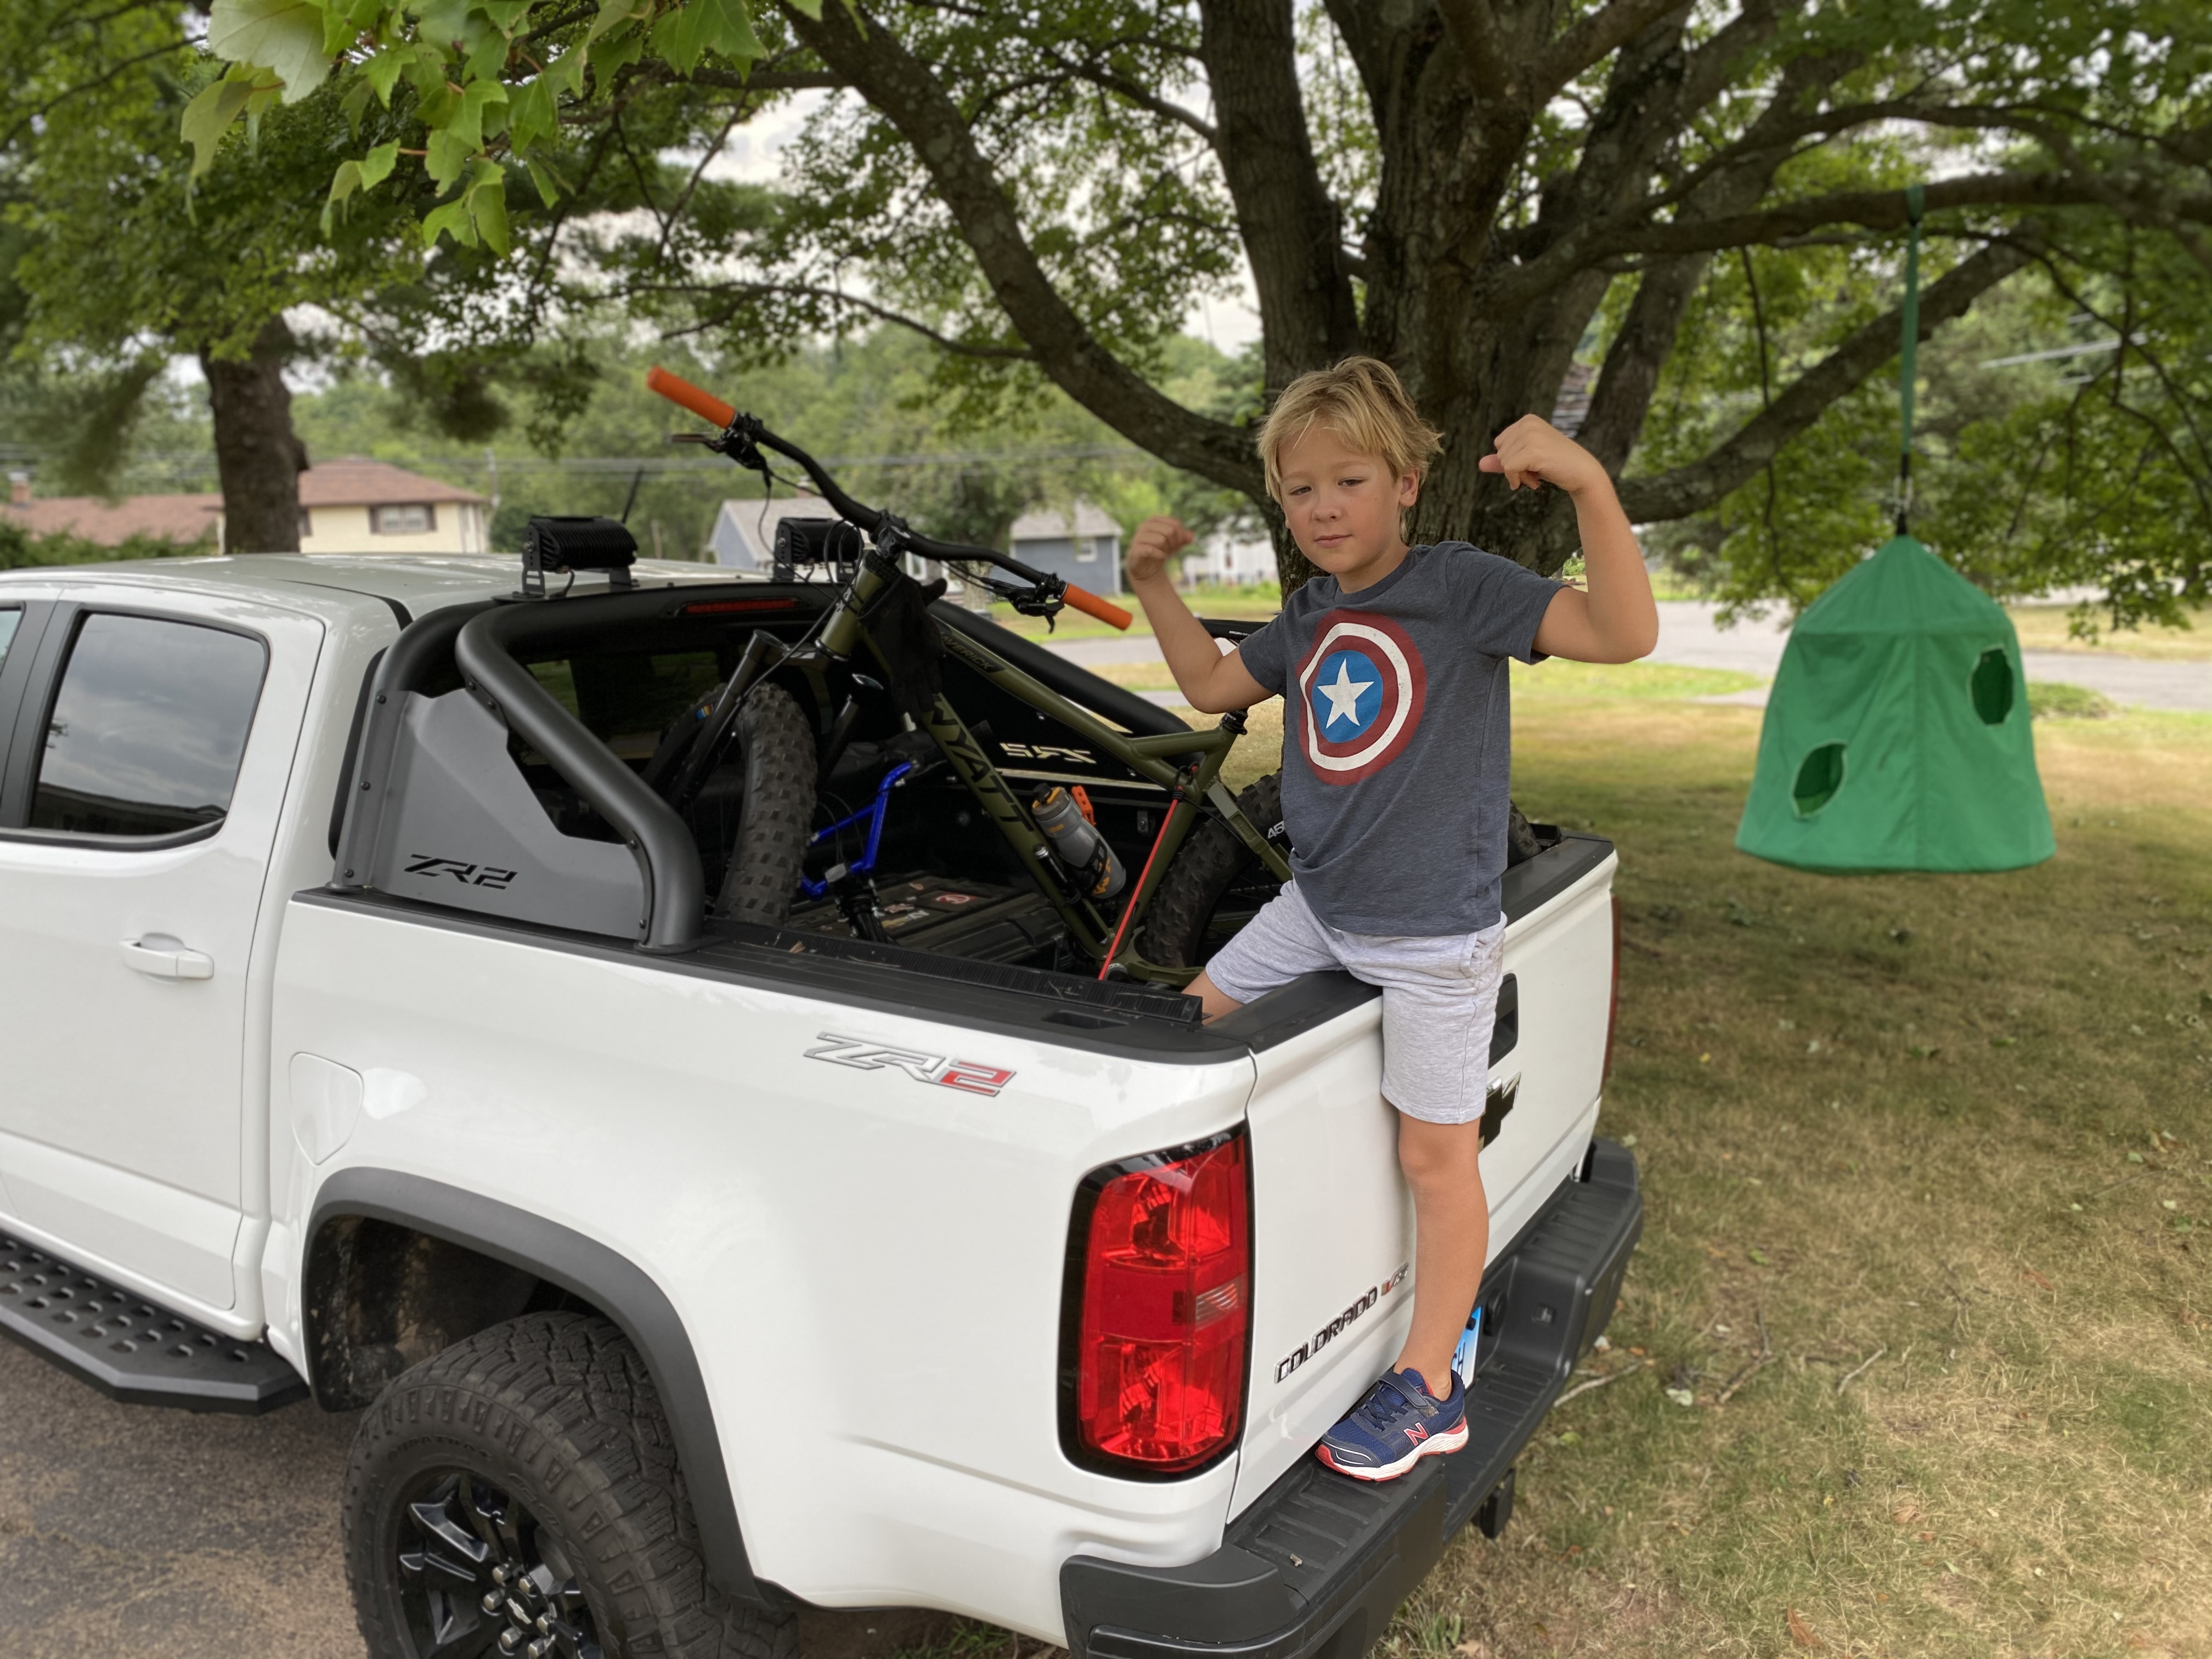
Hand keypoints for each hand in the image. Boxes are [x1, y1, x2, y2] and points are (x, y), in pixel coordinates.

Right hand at [1125, 515, 1193, 585]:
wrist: (1146, 566)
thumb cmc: (1161, 550)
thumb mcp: (1175, 543)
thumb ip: (1184, 538)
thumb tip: (1191, 536)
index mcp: (1154, 520)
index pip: (1175, 524)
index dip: (1181, 536)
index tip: (1177, 544)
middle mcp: (1145, 525)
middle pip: (1170, 530)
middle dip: (1173, 543)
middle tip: (1169, 550)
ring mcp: (1139, 537)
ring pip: (1161, 540)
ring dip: (1166, 550)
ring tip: (1163, 552)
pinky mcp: (1136, 549)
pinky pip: (1151, 550)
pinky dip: (1160, 555)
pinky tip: (1161, 557)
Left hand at [1479, 415, 1607, 496]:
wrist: (1583, 472)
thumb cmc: (1556, 465)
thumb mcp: (1527, 460)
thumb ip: (1503, 461)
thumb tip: (1479, 464)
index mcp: (1527, 420)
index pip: (1500, 444)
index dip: (1511, 459)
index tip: (1529, 465)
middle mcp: (1528, 423)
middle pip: (1500, 453)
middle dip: (1514, 468)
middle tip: (1534, 473)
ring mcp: (1531, 435)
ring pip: (1503, 462)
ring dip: (1518, 476)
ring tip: (1537, 476)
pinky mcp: (1534, 451)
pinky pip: (1509, 469)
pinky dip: (1516, 479)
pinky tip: (1534, 483)